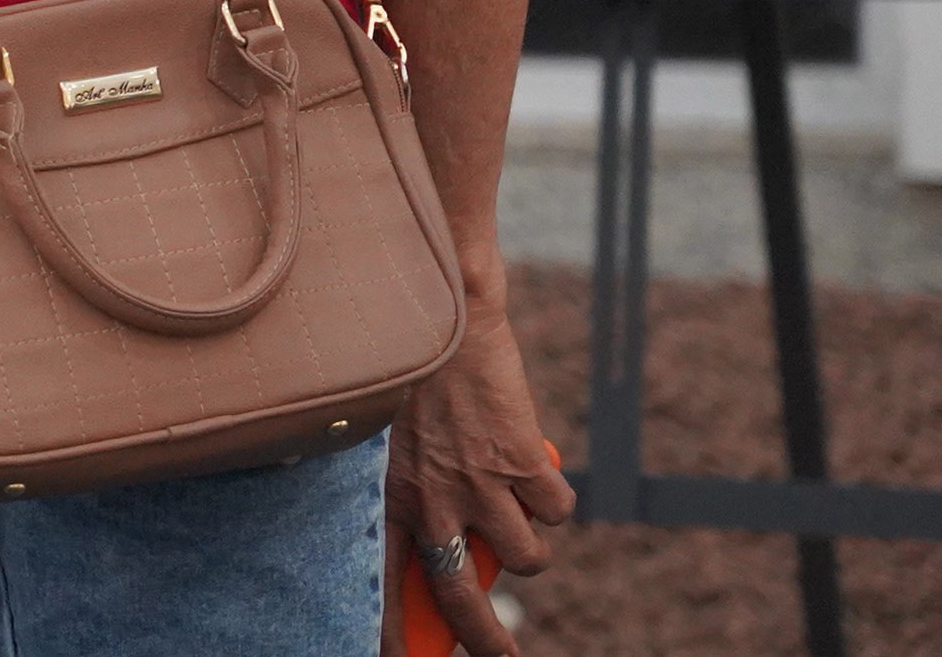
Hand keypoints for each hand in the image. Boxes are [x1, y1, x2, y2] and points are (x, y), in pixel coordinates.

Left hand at [381, 302, 573, 656]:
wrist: (445, 317)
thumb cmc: (411, 383)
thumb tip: (443, 555)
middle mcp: (432, 501)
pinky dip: (555, 499)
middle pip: (462, 602)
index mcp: (387, 498)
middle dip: (487, 642)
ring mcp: (479, 485)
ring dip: (530, 546)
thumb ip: (411, 497)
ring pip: (526, 559)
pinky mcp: (522, 462)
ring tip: (517, 513)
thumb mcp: (389, 445)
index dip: (393, 637)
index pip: (384, 589)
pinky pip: (558, 512)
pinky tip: (535, 470)